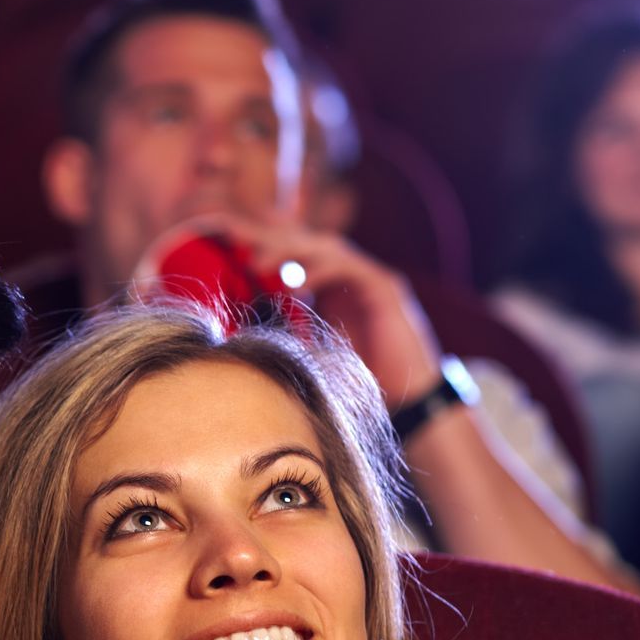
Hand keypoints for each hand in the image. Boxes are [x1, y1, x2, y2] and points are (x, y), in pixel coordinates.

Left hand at [178, 210, 444, 407]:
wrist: (412, 402)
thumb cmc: (361, 383)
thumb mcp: (311, 356)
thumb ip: (285, 340)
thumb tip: (236, 342)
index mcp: (330, 288)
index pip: (294, 255)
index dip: (264, 243)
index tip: (226, 239)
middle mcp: (350, 277)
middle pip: (307, 243)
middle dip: (270, 237)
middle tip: (231, 236)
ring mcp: (370, 279)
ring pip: (326, 248)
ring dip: (290, 250)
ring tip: (257, 262)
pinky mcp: (387, 289)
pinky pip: (350, 268)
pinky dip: (322, 270)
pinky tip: (296, 281)